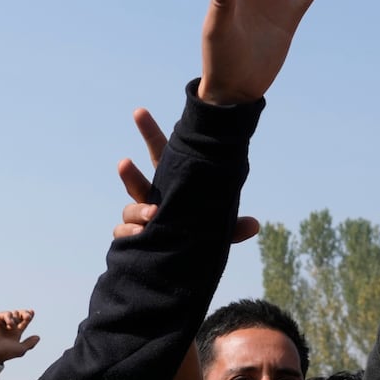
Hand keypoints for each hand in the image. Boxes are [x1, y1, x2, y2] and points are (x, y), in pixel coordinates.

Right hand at [0, 309, 40, 363]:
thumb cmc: (5, 353)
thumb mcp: (21, 349)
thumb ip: (30, 343)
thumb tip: (38, 337)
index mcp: (15, 332)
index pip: (23, 321)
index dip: (28, 315)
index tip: (32, 312)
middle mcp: (9, 326)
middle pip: (19, 315)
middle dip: (25, 314)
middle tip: (28, 316)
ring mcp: (2, 322)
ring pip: (13, 313)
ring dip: (16, 318)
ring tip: (13, 326)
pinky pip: (5, 314)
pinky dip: (9, 317)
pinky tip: (10, 324)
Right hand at [113, 109, 259, 241]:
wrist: (178, 267)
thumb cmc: (198, 237)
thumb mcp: (218, 230)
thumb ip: (232, 227)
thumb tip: (255, 225)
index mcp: (171, 185)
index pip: (159, 155)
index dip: (149, 133)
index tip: (139, 112)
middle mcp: (152, 199)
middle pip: (135, 179)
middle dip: (127, 171)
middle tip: (124, 162)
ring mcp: (140, 219)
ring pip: (130, 209)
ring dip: (137, 209)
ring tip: (152, 212)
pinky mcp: (133, 238)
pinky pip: (125, 234)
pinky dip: (131, 234)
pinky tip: (141, 235)